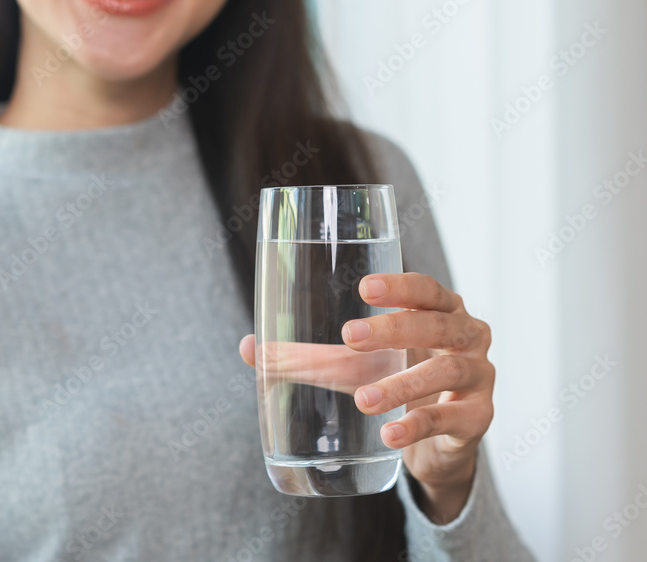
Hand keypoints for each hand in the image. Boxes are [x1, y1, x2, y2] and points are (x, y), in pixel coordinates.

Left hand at [239, 272, 494, 522]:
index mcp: (441, 311)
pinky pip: (450, 419)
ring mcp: (478, 378)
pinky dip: (417, 425)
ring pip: (444, 372)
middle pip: (436, 325)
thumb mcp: (354, 366)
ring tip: (363, 400)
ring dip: (401, 385)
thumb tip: (249, 348)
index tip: (364, 288)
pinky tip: (390, 433)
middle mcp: (468, 337)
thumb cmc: (397, 381)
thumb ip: (307, 357)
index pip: (427, 289)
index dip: (400, 286)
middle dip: (393, 329)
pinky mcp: (478, 418)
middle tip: (349, 338)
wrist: (439, 442)